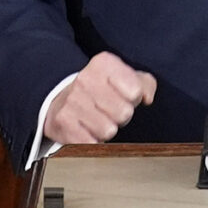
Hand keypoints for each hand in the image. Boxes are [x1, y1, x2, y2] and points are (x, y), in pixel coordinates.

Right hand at [43, 51, 157, 146]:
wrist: (60, 101)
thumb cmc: (100, 90)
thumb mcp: (124, 78)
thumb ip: (145, 84)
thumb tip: (147, 97)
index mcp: (104, 64)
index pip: (135, 91)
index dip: (133, 99)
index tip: (123, 96)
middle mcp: (85, 79)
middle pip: (124, 113)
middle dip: (120, 116)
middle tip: (109, 111)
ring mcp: (72, 101)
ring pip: (108, 131)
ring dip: (106, 130)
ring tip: (97, 120)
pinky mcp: (63, 123)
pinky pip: (91, 143)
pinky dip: (92, 142)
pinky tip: (86, 130)